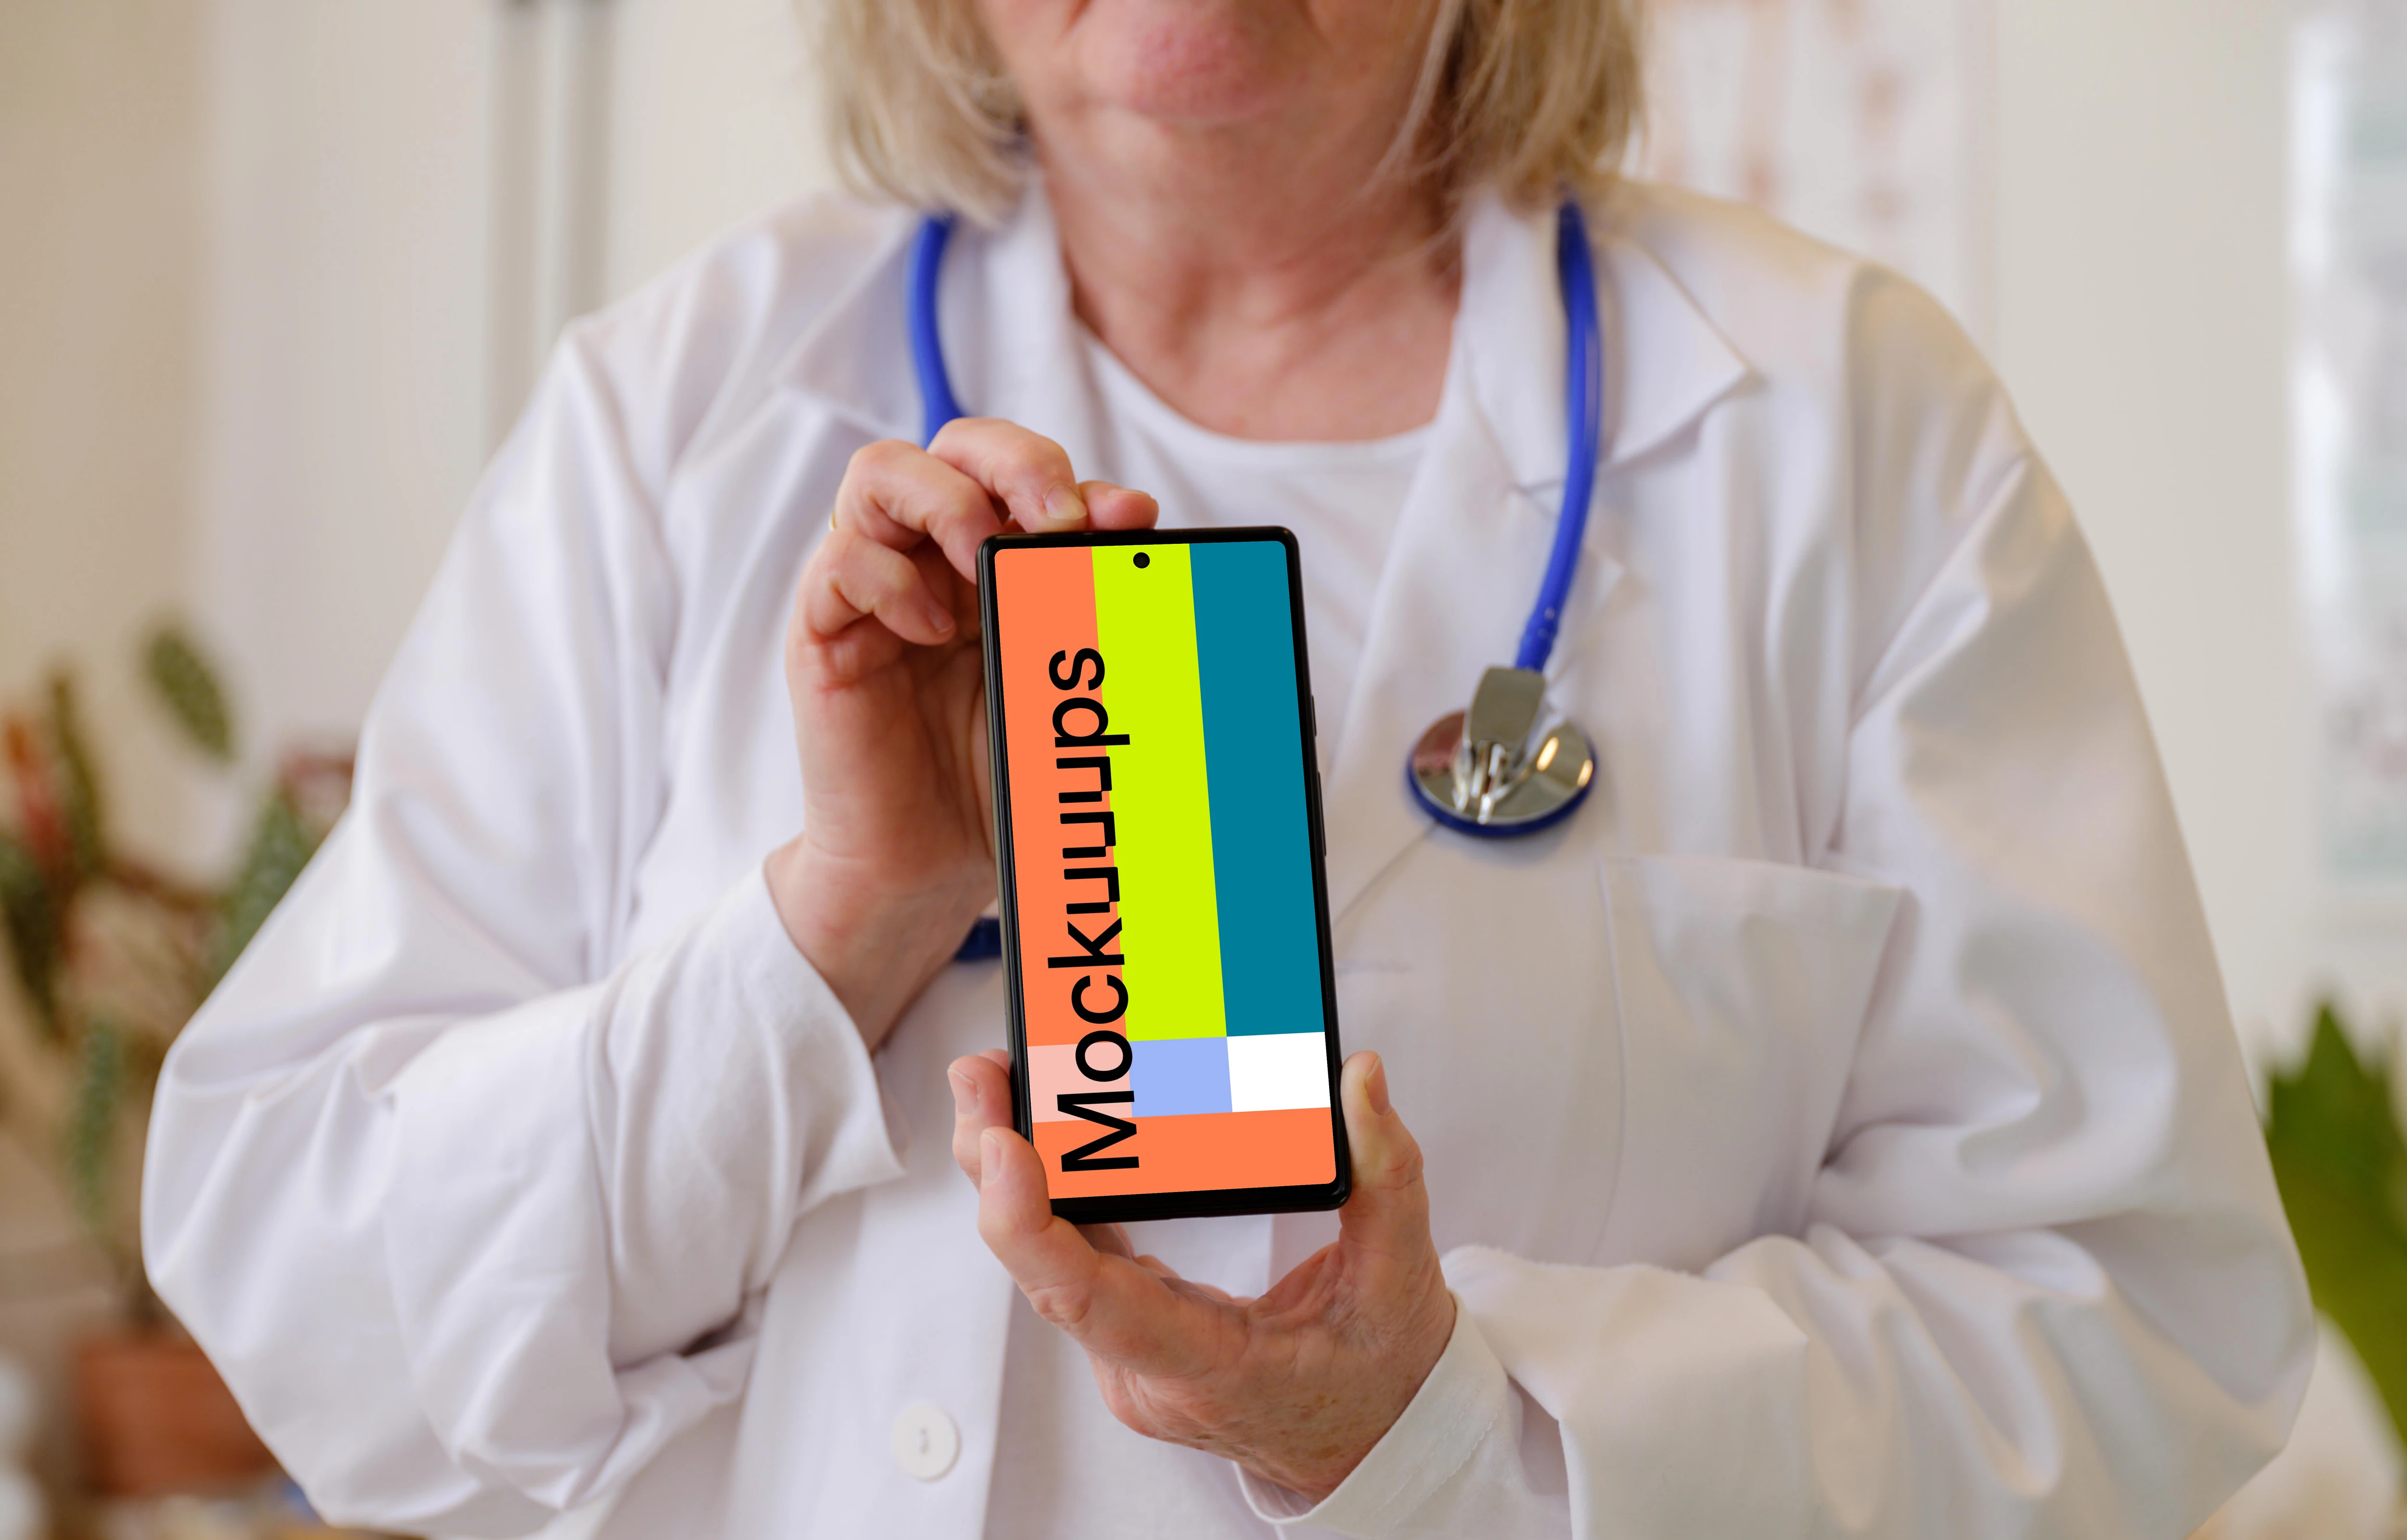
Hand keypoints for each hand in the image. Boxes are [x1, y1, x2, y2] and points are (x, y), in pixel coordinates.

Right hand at [769, 422, 1155, 1049]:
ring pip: (881, 474)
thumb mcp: (1062, 687)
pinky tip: (929, 628)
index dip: (1076, 479)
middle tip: (1058, 520)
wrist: (926, 871)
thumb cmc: (997, 778)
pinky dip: (886, 577)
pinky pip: (838, 561)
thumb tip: (1135, 517)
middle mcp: (932, 559)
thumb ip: (1090, 608)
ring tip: (984, 561)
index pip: (1023, 472)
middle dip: (1016, 462)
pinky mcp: (825, 632)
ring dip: (946, 500)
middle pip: (955, 444)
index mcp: (995, 562)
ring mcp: (874, 589)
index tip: (1128, 523)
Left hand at [947, 1049, 1455, 1501]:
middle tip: (981, 1070)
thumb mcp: (1403, 1278)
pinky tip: (1030, 1127)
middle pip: (1046, 1270)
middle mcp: (1146, 1369)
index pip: (1091, 1301)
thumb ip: (1388, 1175)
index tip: (1003, 1145)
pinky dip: (1048, 1192)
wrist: (1372, 1442)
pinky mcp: (1133, 1327)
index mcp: (1208, 1367)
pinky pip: (1074, 1259)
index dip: (1029, 1224)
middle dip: (997, 1168)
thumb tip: (1361, 1079)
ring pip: (1046, 1262)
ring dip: (1008, 1173)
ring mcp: (1132, 1354)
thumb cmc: (1385, 1375)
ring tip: (991, 1080)